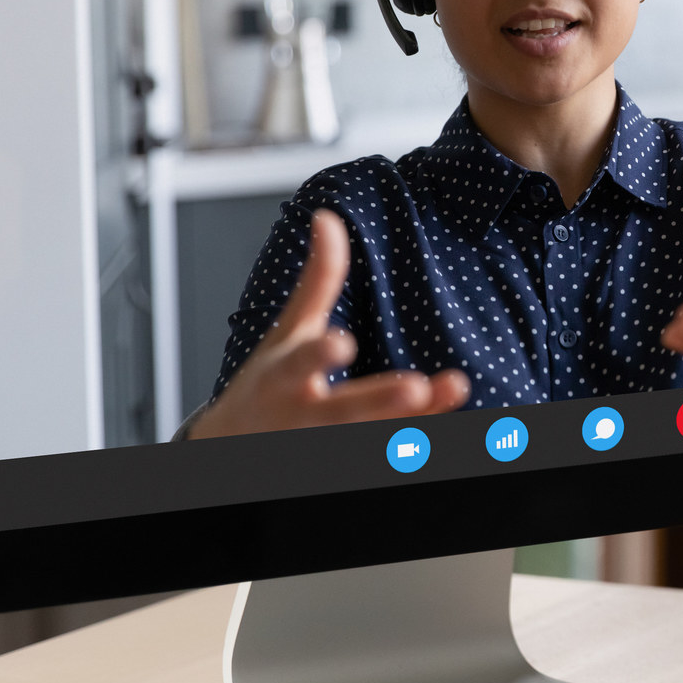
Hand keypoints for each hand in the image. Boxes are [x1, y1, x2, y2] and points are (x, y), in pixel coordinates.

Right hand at [180, 210, 470, 437]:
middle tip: (413, 388)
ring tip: (445, 397)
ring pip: (372, 438)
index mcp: (285, 375)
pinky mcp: (343, 464)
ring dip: (412, 426)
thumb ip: (316, 281)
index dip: (320, 355)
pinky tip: (447, 430)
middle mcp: (306, 415)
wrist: (235, 449)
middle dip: (378, 400)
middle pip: (346, 411)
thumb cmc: (269, 385)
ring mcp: (324, 445)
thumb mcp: (288, 332)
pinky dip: (411, 448)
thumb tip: (327, 218)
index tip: (342, 343)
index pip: (300, 363)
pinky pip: (383, 457)